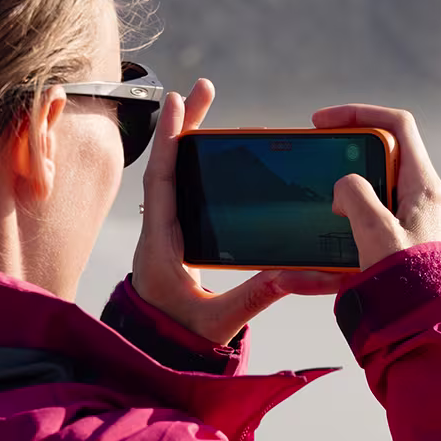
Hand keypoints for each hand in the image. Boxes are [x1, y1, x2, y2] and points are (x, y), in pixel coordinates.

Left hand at [132, 79, 347, 344]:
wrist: (151, 353)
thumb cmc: (177, 340)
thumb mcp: (215, 322)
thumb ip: (251, 299)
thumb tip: (289, 276)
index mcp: (160, 244)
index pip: (161, 182)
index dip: (170, 141)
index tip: (177, 101)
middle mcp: (159, 230)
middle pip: (167, 166)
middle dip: (184, 125)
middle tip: (202, 87)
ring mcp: (166, 231)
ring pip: (173, 175)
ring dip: (189, 140)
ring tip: (207, 104)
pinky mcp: (176, 237)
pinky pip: (181, 190)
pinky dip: (193, 163)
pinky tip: (213, 150)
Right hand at [314, 104, 440, 270]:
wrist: (425, 332)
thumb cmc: (407, 283)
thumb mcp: (373, 232)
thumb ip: (355, 195)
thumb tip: (345, 187)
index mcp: (423, 187)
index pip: (396, 126)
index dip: (358, 113)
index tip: (322, 122)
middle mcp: (424, 201)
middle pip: (382, 159)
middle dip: (345, 161)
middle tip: (318, 168)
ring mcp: (415, 225)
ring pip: (373, 197)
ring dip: (341, 203)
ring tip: (315, 218)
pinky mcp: (403, 249)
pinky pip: (369, 232)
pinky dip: (343, 238)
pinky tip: (307, 269)